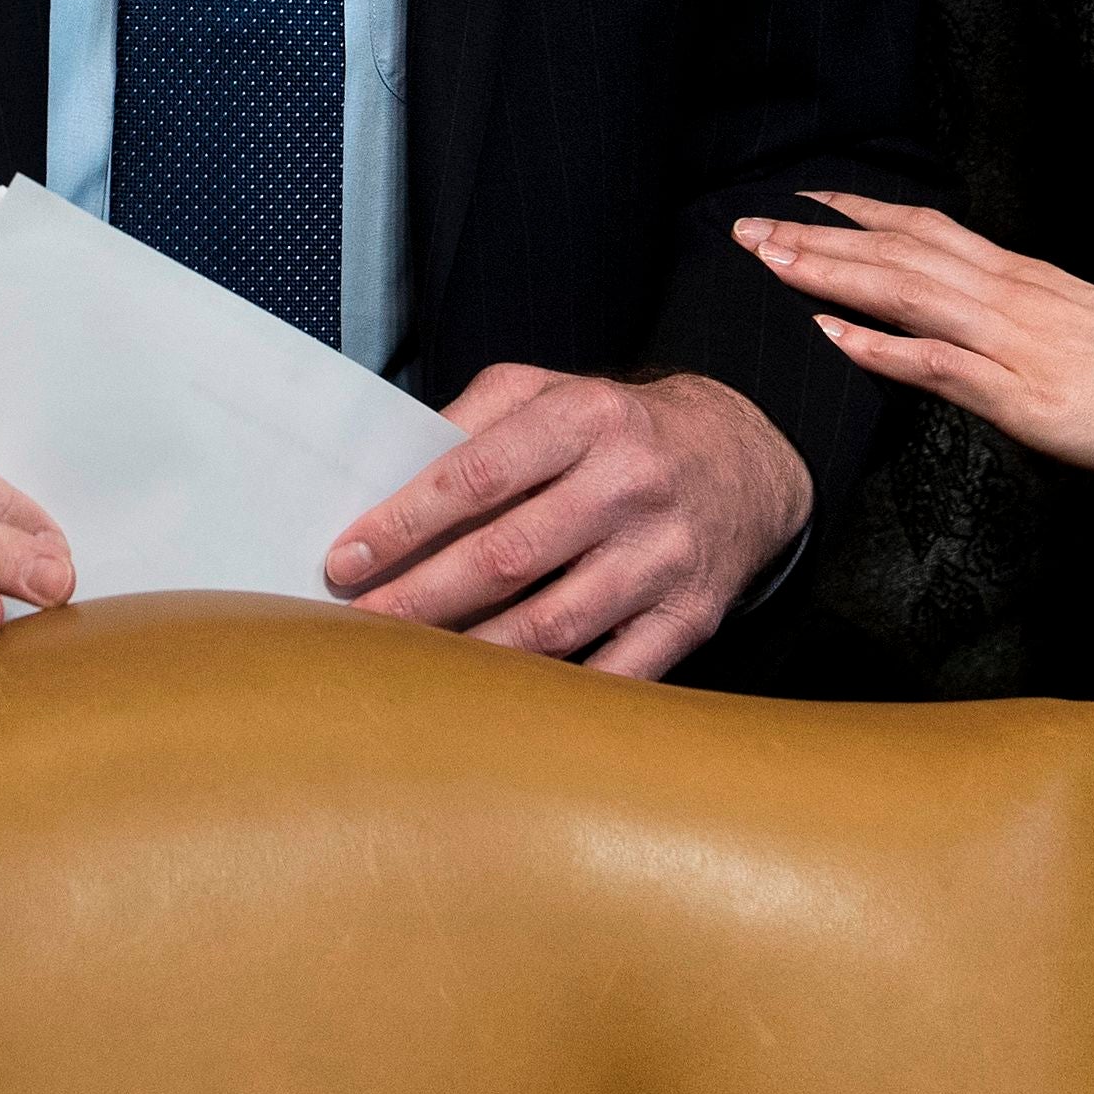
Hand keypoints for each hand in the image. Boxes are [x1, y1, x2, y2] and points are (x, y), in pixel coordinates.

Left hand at [323, 368, 809, 678]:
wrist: (745, 463)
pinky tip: (496, 703)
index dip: (406, 521)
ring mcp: (664, 557)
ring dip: (471, 655)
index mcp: (589, 417)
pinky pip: (611, 673)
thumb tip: (389, 472)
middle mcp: (631, 484)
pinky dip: (551, 696)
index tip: (347, 558)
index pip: (479, 472)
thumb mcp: (551, 390)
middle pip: (507, 557)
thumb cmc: (620, 428)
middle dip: (421, 597)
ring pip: (552, 625)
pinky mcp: (690, 617)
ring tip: (412, 667)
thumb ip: (472, 417)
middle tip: (360, 623)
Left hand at [738, 192, 1093, 477]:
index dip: (856, 212)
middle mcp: (1008, 295)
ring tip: (768, 263)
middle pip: (897, 252)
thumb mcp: (1072, 322)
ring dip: (831, 274)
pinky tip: (834, 336)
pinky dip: (882, 347)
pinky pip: (939, 365)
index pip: (923, 228)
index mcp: (1019, 277)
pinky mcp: (1021, 395)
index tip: (799, 201)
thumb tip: (965, 306)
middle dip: (817, 239)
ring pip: (906, 292)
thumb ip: (1014, 310)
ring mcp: (1011, 342)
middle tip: (747, 229)